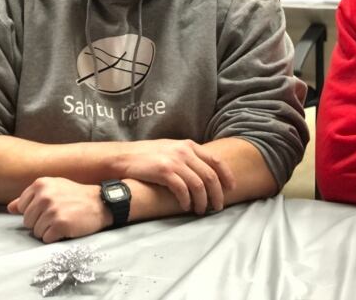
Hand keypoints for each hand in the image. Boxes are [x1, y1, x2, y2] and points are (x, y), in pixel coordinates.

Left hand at [7, 177, 110, 243]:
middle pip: (27, 221)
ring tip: (64, 220)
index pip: (22, 208)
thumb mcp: (54, 189)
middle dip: (41, 222)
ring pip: (36, 231)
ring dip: (49, 230)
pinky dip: (55, 237)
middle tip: (59, 215)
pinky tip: (67, 227)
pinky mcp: (60, 224)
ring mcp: (52, 210)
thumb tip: (10, 207)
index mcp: (41, 184)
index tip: (50, 208)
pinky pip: (46, 239)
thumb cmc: (77, 196)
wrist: (102, 202)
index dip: (35, 212)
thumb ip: (30, 198)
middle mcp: (44, 195)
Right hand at [117, 139, 235, 214]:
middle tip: (218, 206)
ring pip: (198, 185)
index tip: (231, 188)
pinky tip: (186, 207)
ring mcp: (174, 161)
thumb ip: (188, 156)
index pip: (216, 161)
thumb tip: (204, 171)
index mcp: (189, 145)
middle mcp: (184, 152)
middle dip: (217, 193)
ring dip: (202, 200)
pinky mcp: (164, 172)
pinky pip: (182, 190)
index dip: (227, 176)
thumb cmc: (148, 155)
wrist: (124, 157)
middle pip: (210, 175)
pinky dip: (187, 200)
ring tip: (201, 210)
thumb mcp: (172, 149)